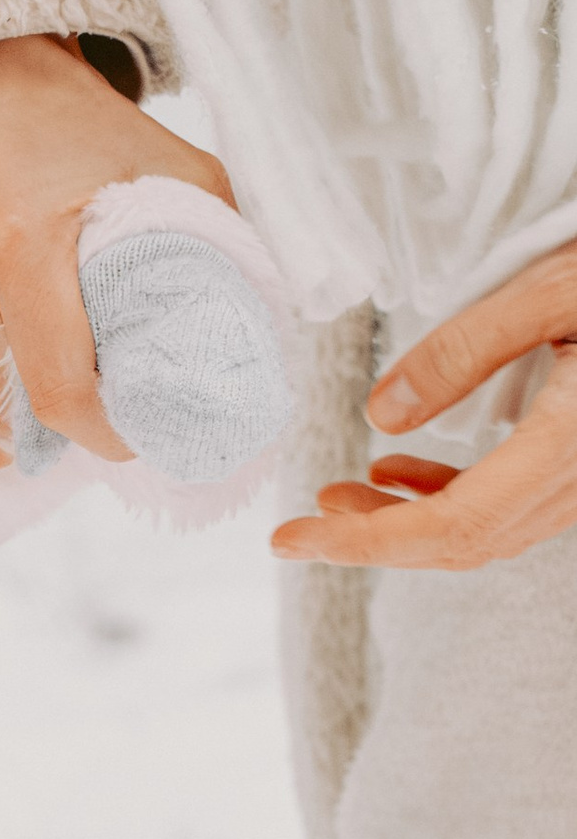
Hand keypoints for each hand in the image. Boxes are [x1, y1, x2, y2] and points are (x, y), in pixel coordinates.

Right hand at [0, 35, 234, 474]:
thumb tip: (262, 329)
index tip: (133, 434)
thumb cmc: (79, 124)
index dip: (102, 434)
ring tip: (47, 417)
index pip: (57, 391)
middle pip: (7, 405)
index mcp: (20, 241)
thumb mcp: (172, 170)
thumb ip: (220, 247)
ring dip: (5, 422)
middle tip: (100, 419)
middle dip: (61, 430)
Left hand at [273, 240, 576, 570]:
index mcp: (571, 444)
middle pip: (469, 545)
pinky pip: (517, 505)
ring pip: (492, 530)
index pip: (454, 527)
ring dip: (410, 521)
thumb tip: (383, 415)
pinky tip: (402, 474)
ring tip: (341, 494)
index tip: (289, 542)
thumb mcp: (545, 293)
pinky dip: (454, 499)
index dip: (365, 545)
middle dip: (376, 540)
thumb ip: (462, 353)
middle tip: (303, 521)